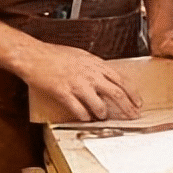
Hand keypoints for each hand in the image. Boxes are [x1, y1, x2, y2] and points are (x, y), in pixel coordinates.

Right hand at [14, 42, 140, 121]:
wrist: (33, 55)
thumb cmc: (55, 54)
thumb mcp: (82, 56)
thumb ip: (95, 67)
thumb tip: (105, 77)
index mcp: (96, 64)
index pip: (122, 80)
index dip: (133, 93)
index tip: (138, 103)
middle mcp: (90, 74)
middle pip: (117, 94)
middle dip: (127, 108)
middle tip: (132, 117)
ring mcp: (77, 84)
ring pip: (99, 105)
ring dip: (103, 114)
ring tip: (102, 117)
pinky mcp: (63, 93)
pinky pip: (79, 110)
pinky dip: (84, 117)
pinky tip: (85, 118)